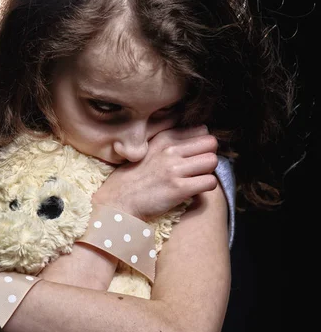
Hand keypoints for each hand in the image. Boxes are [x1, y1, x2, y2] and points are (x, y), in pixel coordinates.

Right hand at [92, 125, 217, 220]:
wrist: (118, 201)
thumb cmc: (132, 179)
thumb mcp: (147, 150)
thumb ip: (168, 141)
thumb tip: (195, 136)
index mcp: (164, 138)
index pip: (201, 130)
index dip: (201, 145)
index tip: (194, 156)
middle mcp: (170, 150)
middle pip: (211, 144)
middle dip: (207, 156)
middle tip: (198, 169)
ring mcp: (175, 168)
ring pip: (212, 161)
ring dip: (208, 172)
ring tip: (195, 180)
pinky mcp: (179, 188)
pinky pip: (210, 182)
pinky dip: (206, 187)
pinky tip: (193, 191)